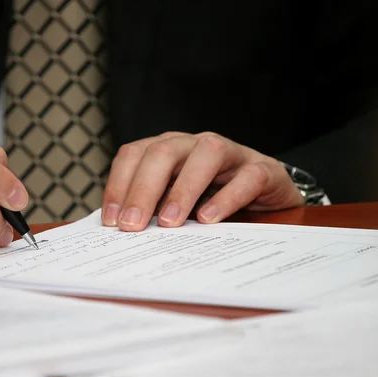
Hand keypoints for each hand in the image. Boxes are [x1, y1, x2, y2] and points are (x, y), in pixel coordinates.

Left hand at [102, 131, 303, 230]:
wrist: (266, 196)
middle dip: (142, 189)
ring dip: (182, 189)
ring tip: (168, 223)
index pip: (134, 155)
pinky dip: (225, 198)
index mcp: (168, 148)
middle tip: (132, 225)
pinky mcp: (261, 169)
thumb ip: (151, 209)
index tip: (112, 221)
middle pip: (162, 153)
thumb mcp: (175, 202)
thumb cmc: (211, 198)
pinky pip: (245, 177)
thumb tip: (119, 231)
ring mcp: (230, 152)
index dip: (118, 185)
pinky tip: (208, 220)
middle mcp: (194, 144)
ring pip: (205, 155)